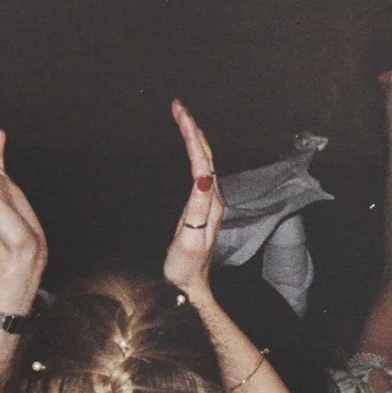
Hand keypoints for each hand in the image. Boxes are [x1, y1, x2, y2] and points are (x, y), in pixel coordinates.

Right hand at [162, 100, 222, 298]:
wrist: (190, 286)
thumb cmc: (185, 267)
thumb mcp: (189, 239)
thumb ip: (198, 207)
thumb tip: (203, 176)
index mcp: (209, 202)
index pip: (201, 160)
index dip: (191, 135)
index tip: (180, 113)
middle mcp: (213, 197)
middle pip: (205, 155)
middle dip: (192, 128)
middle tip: (178, 106)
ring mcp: (209, 200)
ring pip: (204, 159)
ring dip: (193, 136)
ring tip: (182, 117)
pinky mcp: (202, 204)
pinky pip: (199, 168)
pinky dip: (192, 151)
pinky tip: (188, 145)